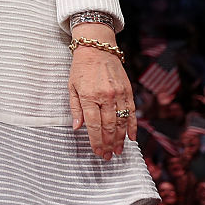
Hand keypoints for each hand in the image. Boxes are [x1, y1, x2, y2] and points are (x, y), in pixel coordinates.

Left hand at [68, 25, 135, 159]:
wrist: (97, 48)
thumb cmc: (80, 68)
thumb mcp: (71, 86)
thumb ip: (75, 108)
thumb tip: (77, 128)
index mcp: (88, 96)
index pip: (93, 125)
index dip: (96, 141)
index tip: (97, 152)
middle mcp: (105, 96)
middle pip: (109, 126)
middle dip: (108, 144)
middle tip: (107, 156)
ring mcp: (118, 94)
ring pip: (121, 122)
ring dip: (120, 139)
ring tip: (118, 151)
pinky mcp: (128, 91)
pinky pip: (131, 112)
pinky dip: (132, 126)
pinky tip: (131, 138)